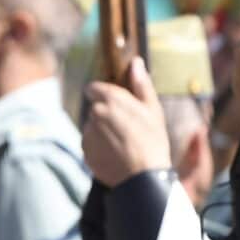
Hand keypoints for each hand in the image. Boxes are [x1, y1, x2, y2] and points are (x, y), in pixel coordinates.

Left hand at [82, 59, 171, 186]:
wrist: (143, 177)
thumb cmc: (153, 141)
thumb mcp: (153, 109)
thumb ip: (141, 84)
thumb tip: (136, 63)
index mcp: (110, 99)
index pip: (93, 88)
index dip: (104, 95)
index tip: (118, 105)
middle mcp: (95, 113)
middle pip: (95, 108)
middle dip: (107, 115)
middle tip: (128, 129)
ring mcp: (88, 132)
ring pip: (94, 127)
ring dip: (104, 132)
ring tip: (124, 145)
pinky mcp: (85, 150)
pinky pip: (91, 144)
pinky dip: (101, 148)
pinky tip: (117, 155)